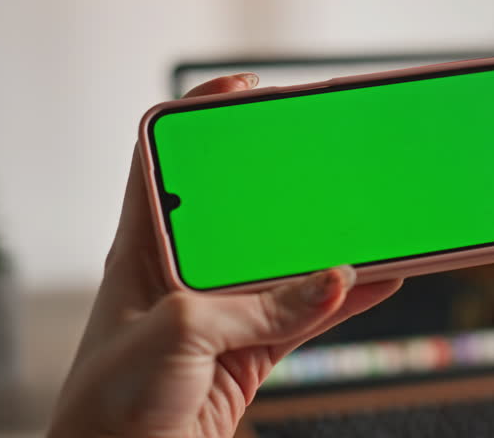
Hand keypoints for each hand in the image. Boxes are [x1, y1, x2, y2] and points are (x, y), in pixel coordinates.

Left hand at [47, 74, 402, 436]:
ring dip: (328, 239)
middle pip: (241, 204)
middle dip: (282, 174)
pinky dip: (347, 298)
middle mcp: (187, 270)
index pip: (164, 158)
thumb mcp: (179, 335)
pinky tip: (380, 279)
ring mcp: (225, 308)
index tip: (248, 89)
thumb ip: (260, 305)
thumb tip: (331, 278)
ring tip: (369, 213)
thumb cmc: (113, 404)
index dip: (199, 116)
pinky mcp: (253, 348)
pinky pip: (310, 313)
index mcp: (147, 248)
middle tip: (327, 151)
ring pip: (285, 259)